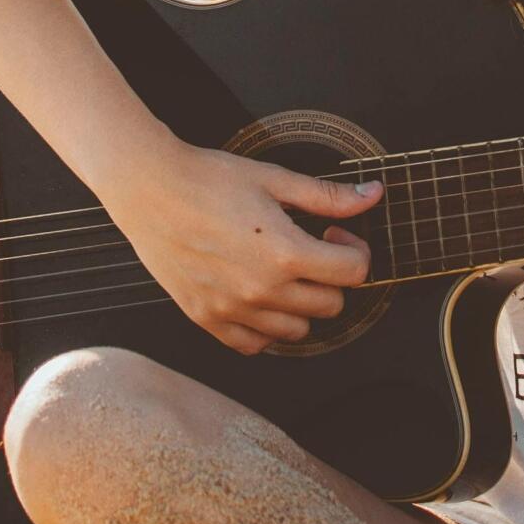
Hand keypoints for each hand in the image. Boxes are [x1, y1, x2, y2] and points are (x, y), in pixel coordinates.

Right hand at [100, 140, 381, 354]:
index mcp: (286, 253)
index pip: (354, 273)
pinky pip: (255, 345)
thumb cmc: (210, 179)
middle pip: (331, 306)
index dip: (354, 250)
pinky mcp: (208, 319)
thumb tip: (374, 195)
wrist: (150, 189)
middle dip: (331, 277)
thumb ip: (329, 196)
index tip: (334, 233)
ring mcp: (234, 310)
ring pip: (298, 331)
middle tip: (309, 249)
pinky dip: (265, 327)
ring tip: (281, 272)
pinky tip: (257, 294)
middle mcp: (263, 290)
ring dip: (301, 304)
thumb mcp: (275, 179)